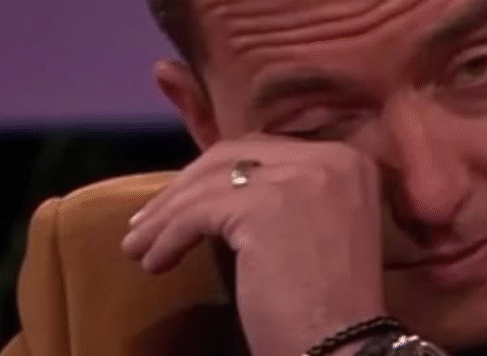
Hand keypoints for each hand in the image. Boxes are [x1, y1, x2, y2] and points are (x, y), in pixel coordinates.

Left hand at [121, 135, 386, 355]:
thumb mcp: (320, 227)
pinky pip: (196, 215)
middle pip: (233, 157)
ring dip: (165, 217)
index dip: (216, 174)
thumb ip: (288, 194)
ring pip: (208, 184)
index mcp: (348, 160)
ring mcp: (297, 178)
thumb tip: (222, 185)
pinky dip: (168, 238)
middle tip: (150, 220)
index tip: (184, 200)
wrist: (345, 346)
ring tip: (139, 247)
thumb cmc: (331, 303)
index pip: (265, 149)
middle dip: (184, 187)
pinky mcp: (263, 207)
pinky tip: (156, 262)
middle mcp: (328, 158)